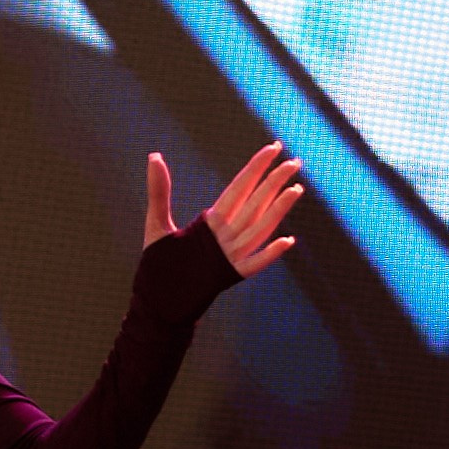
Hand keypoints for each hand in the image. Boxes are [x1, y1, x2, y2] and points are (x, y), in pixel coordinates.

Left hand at [144, 138, 302, 277]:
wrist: (156, 302)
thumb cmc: (159, 264)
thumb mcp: (157, 223)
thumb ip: (159, 190)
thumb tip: (153, 156)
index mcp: (212, 220)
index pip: (240, 187)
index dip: (256, 167)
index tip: (274, 147)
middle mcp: (225, 235)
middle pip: (255, 202)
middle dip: (274, 181)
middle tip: (295, 161)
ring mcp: (229, 255)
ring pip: (259, 228)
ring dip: (278, 210)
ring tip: (295, 189)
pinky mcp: (227, 276)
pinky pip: (254, 264)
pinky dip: (270, 254)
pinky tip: (288, 240)